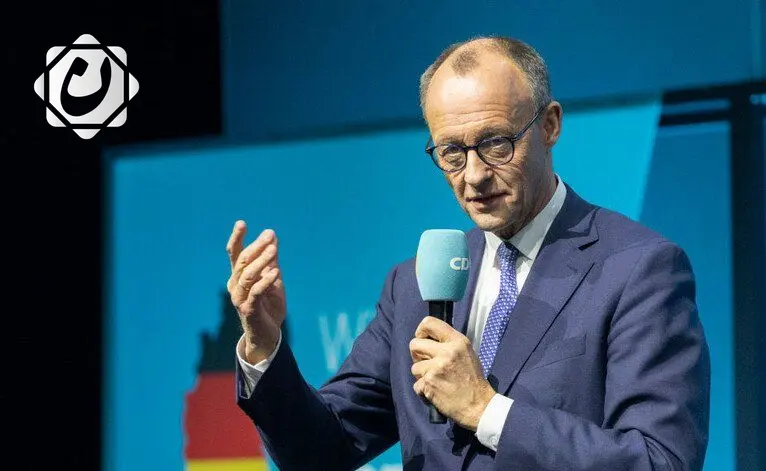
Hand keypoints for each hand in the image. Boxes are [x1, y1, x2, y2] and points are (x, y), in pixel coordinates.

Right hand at [226, 220, 285, 363]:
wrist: (268, 335)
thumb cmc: (268, 306)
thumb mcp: (273, 279)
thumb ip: (271, 261)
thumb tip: (273, 238)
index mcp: (239, 277)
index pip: (235, 254)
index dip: (237, 238)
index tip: (242, 223)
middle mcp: (235, 286)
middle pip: (242, 262)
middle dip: (256, 246)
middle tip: (270, 234)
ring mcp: (240, 298)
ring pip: (247, 275)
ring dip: (261, 261)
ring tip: (274, 250)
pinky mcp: (248, 310)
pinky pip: (255, 292)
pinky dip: (265, 281)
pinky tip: (275, 272)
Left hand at [410, 317, 495, 430]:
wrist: (478, 405)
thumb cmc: (473, 380)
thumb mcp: (467, 353)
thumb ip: (449, 343)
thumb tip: (428, 339)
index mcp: (457, 341)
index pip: (429, 323)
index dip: (420, 331)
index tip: (423, 339)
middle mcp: (446, 352)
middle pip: (414, 344)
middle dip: (417, 355)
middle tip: (427, 363)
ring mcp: (436, 368)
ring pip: (414, 367)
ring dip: (422, 375)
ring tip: (436, 380)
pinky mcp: (429, 384)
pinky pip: (416, 384)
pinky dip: (423, 390)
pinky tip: (435, 392)